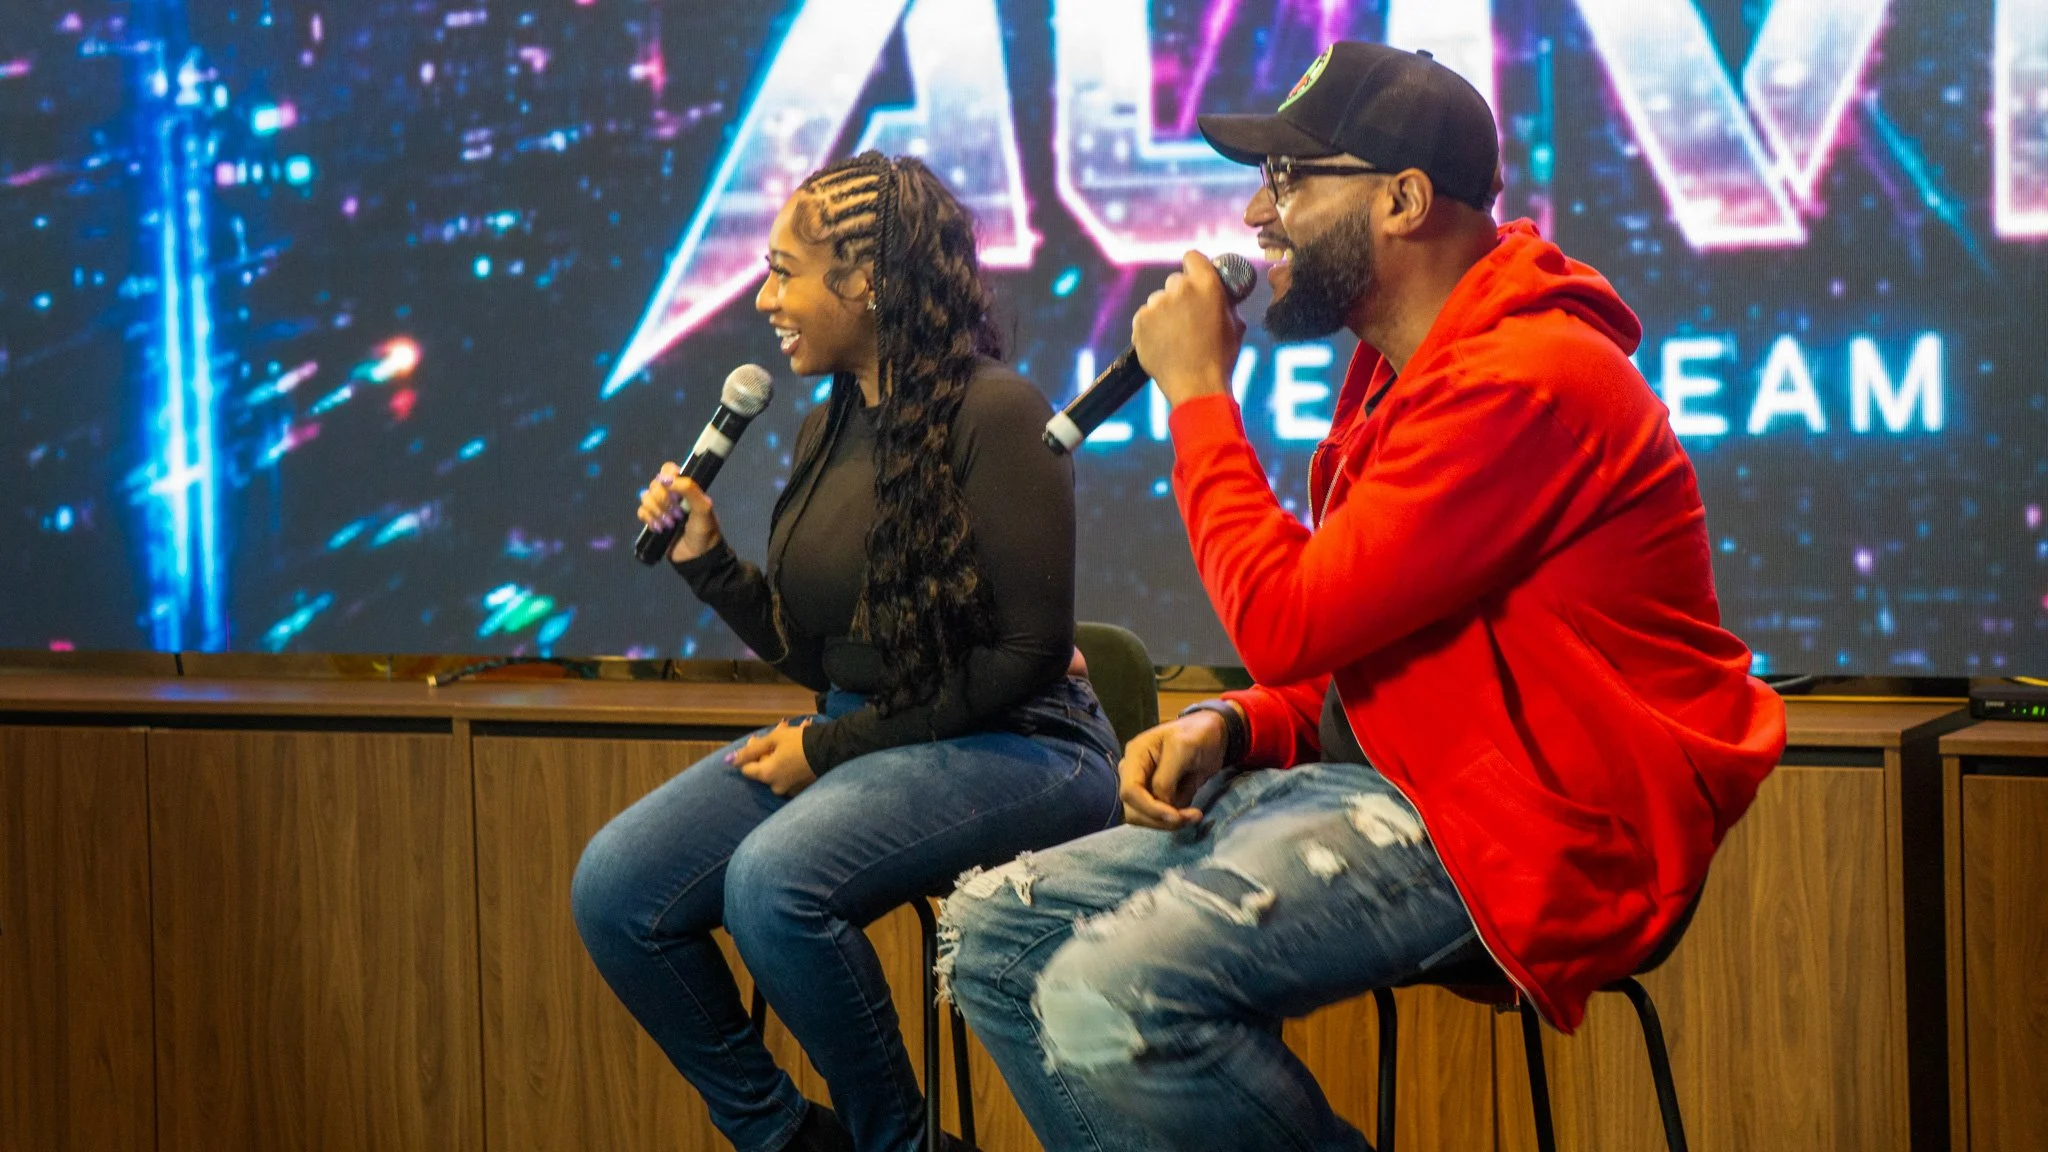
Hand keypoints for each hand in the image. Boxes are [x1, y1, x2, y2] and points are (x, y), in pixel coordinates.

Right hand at [638, 464, 723, 563]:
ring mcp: (661, 508)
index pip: (668, 469)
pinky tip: (659, 528)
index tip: (671, 487)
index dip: (666, 476)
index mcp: (685, 488)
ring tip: (670, 525)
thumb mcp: (703, 508)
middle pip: (655, 484)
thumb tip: (666, 479)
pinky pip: (641, 511)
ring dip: (656, 511)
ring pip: (645, 497)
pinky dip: (648, 519)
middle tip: (677, 514)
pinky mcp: (653, 521)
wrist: (698, 557)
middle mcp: (671, 494)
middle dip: (663, 500)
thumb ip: (689, 489)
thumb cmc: (704, 530)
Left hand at [731, 719, 817, 797]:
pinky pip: (788, 777)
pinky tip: (797, 754)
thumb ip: (750, 750)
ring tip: (789, 744)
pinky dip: (789, 767)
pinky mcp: (800, 789)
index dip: (751, 754)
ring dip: (778, 759)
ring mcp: (789, 790)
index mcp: (766, 774)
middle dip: (766, 755)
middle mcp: (775, 787)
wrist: (831, 749)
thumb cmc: (800, 741)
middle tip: (777, 740)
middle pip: (762, 771)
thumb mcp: (773, 739)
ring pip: (776, 774)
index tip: (761, 743)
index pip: (746, 769)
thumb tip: (729, 761)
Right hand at [1117, 709, 1231, 829]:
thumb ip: (1166, 777)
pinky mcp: (1157, 797)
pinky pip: (1158, 818)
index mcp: (1135, 756)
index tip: (1176, 815)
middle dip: (1160, 819)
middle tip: (1190, 817)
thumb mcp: (1183, 748)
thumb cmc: (1197, 735)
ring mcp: (1144, 787)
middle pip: (1134, 810)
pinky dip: (1174, 820)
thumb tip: (1162, 803)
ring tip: (1193, 815)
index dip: (1150, 808)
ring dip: (1168, 823)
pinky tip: (1192, 812)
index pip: (1129, 791)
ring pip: (1144, 818)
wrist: (1213, 736)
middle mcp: (1134, 773)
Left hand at [1130, 251, 1247, 410]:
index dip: (1194, 267)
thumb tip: (1221, 294)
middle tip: (1187, 318)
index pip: (1192, 257)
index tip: (1195, 278)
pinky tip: (1163, 343)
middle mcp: (1179, 288)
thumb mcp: (1234, 324)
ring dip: (1164, 312)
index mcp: (1206, 284)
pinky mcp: (1140, 321)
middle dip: (1180, 295)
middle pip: (1174, 281)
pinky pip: (1145, 317)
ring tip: (1175, 337)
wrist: (1196, 386)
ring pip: (1158, 300)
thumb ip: (1223, 301)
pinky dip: (1151, 327)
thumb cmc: (1220, 357)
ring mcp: (1156, 305)